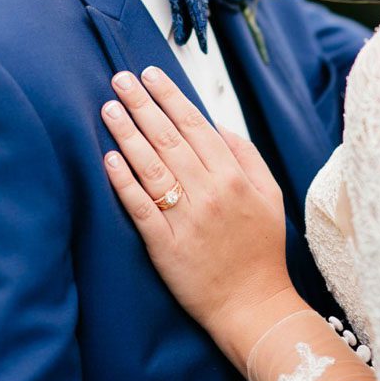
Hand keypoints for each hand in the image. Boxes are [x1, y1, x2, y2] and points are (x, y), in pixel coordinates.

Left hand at [100, 66, 298, 360]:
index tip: (150, 75)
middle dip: (142, 104)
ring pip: (152, 167)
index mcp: (234, 177)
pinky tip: (109, 158)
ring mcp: (186, 219)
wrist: (253, 305)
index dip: (170, 97)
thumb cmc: (260, 249)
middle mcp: (210, 192)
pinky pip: (141, 207)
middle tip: (120, 79)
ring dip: (128, 134)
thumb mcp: (270, 194)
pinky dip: (124, 181)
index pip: (196, 125)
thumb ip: (247, 155)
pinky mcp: (165, 246)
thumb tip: (218, 125)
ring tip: (109, 108)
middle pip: (169, 139)